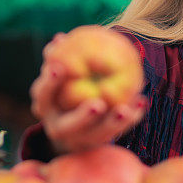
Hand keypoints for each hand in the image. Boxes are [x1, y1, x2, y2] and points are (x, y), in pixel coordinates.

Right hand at [30, 33, 146, 153]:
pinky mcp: (96, 144)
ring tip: (125, 110)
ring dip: (112, 123)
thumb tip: (59, 37)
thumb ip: (56, 58)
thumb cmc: (63, 89)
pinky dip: (129, 118)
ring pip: (95, 136)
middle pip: (67, 126)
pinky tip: (140, 102)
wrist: (69, 128)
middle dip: (82, 116)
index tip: (59, 67)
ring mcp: (78, 140)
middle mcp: (57, 127)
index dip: (49, 82)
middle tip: (98, 105)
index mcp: (44, 107)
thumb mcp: (57, 76)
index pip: (42, 95)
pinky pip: (115, 133)